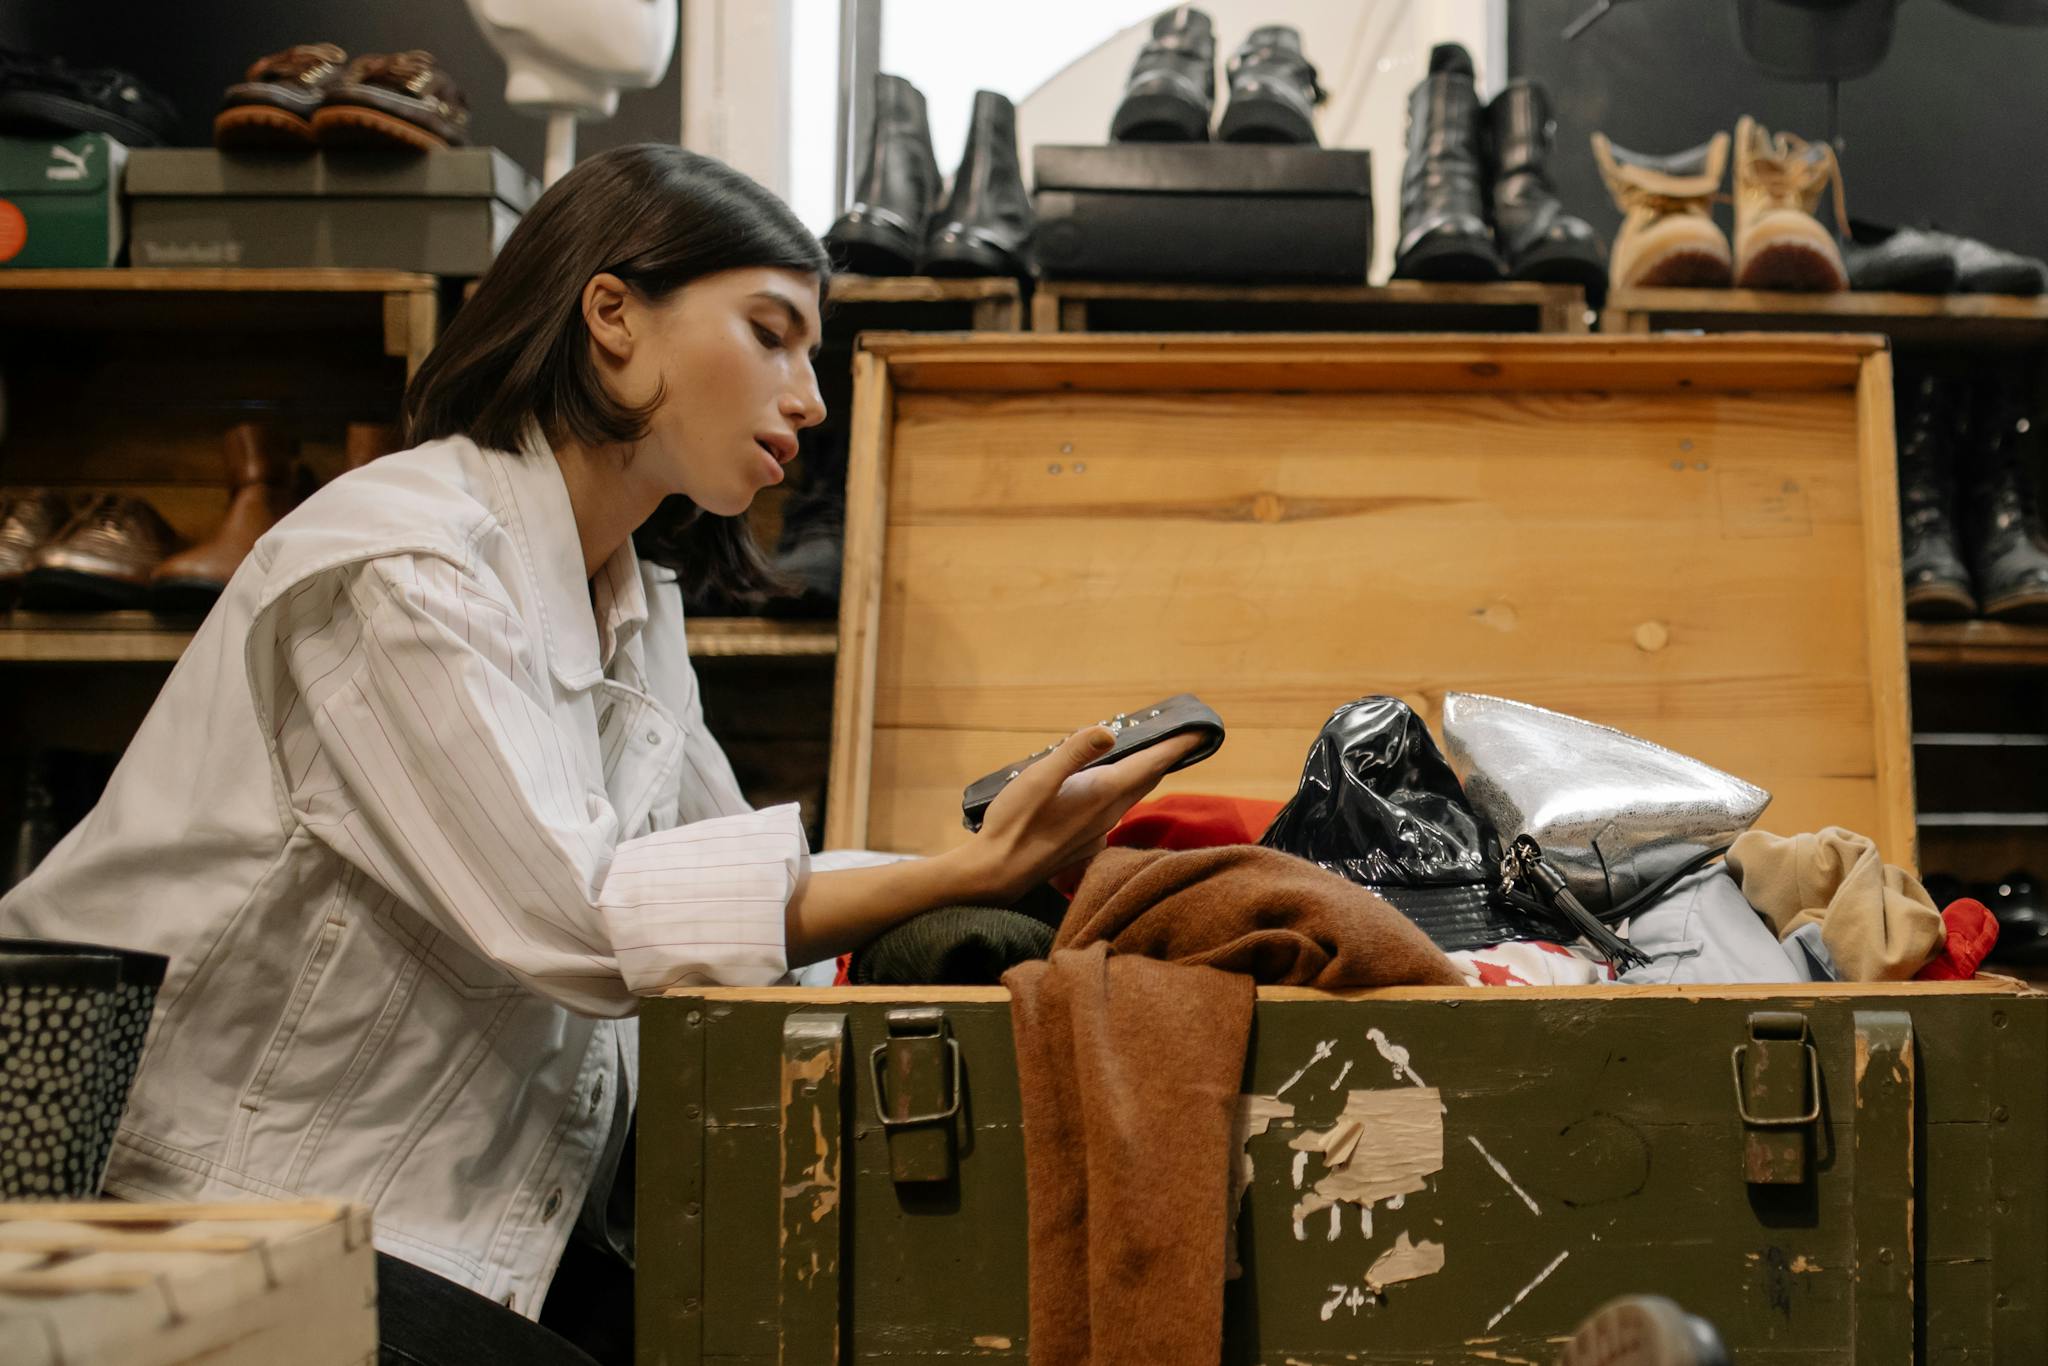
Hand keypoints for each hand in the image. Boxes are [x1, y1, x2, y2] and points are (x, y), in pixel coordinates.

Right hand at [957, 725, 1203, 905]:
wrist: (997, 873)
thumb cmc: (1014, 823)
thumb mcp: (1038, 778)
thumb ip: (1073, 752)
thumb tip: (1109, 731)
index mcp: (1102, 793)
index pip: (1150, 764)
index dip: (1176, 746)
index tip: (1201, 731)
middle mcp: (1108, 813)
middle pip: (1147, 780)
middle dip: (1169, 757)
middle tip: (1187, 739)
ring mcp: (1098, 830)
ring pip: (1133, 796)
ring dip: (1148, 774)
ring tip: (1156, 756)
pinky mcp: (1085, 841)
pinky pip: (1115, 809)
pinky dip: (1124, 791)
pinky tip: (1112, 788)